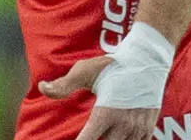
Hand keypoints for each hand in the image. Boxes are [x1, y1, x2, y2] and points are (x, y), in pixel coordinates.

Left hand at [38, 56, 159, 139]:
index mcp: (106, 113)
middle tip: (88, 133)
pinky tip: (117, 136)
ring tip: (102, 133)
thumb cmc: (113, 65)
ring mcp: (138, 128)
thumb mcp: (85, 71)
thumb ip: (64, 84)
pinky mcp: (148, 128)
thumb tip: (42, 88)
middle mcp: (123, 125)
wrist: (147, 59)